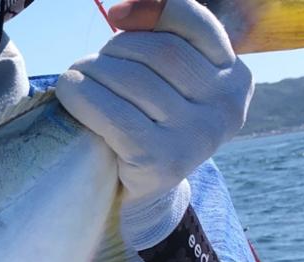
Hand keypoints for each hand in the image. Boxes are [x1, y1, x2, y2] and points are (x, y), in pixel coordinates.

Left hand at [56, 0, 252, 251]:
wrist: (146, 200)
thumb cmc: (152, 131)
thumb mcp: (170, 88)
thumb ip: (162, 45)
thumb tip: (122, 11)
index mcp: (236, 79)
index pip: (194, 24)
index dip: (153, 10)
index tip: (115, 15)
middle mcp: (225, 107)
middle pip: (160, 52)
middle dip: (115, 50)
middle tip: (88, 63)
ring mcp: (197, 136)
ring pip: (135, 80)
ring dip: (94, 71)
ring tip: (75, 75)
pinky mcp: (162, 161)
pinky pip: (115, 116)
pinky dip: (84, 97)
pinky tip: (67, 92)